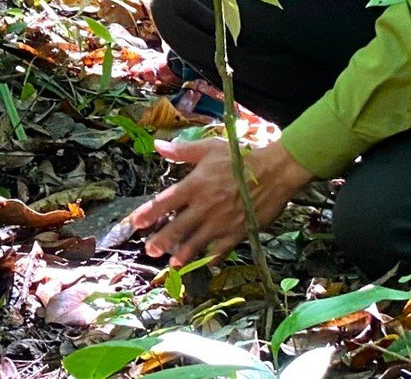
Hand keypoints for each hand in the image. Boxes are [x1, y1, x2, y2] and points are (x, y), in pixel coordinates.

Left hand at [131, 137, 312, 266]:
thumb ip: (182, 151)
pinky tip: (205, 263)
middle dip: (162, 241)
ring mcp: (221, 222)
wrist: (274, 172)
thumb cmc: (240, 158)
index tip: (135, 223)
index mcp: (194, 185)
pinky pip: (221, 249)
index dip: (149, 213)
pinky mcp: (238, 232)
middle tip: (150, 250)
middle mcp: (204, 207)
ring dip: (183, 254)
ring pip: (196, 242)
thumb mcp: (208, 149)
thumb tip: (158, 146)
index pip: (165, 202)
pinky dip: (212, 257)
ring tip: (172, 264)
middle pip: (177, 228)